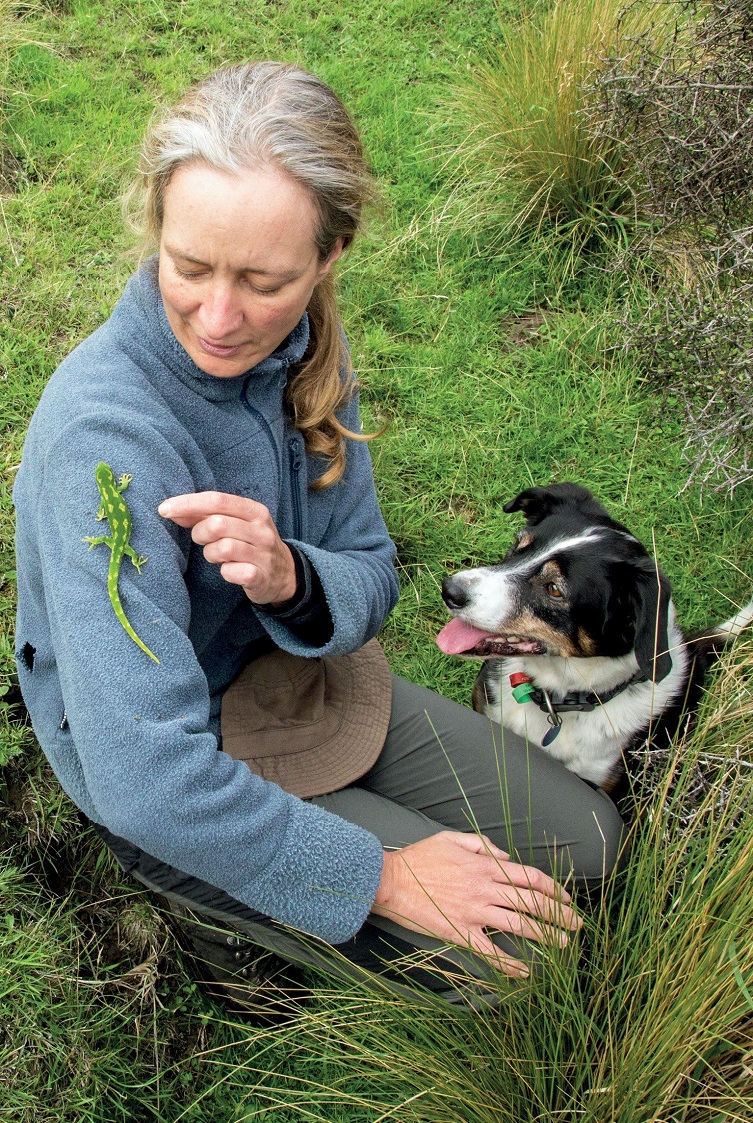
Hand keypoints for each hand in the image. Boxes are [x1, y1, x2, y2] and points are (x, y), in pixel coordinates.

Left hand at [158, 491, 296, 604]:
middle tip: (202, 540)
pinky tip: (230, 571)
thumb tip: (170, 510)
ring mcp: (263, 554)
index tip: (164, 509)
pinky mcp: (261, 577)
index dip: (187, 503)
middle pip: (217, 524)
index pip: (216, 500)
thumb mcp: (235, 523)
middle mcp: (261, 530)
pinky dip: (225, 572)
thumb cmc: (251, 544)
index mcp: (254, 511)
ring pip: (223, 548)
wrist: (284, 574)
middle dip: (199, 533)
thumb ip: (205, 515)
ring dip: (211, 554)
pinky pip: (232, 572)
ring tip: (217, 556)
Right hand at [372, 831, 580, 977]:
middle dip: (559, 914)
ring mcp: (474, 912)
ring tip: (563, 945)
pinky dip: (509, 963)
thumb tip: (506, 856)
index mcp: (485, 865)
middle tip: (577, 925)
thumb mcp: (451, 838)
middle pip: (531, 901)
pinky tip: (525, 972)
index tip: (566, 898)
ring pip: (518, 924)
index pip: (529, 876)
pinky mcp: (460, 932)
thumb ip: (482, 844)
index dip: (553, 888)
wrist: (391, 879)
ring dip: (545, 935)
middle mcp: (485, 888)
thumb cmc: (419, 857)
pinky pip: (490, 951)